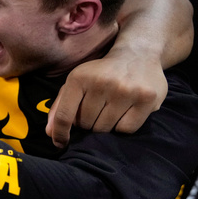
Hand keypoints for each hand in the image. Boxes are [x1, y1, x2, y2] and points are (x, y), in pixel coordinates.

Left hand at [46, 51, 166, 147]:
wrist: (138, 55)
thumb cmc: (101, 73)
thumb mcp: (76, 82)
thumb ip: (60, 107)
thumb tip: (51, 133)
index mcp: (79, 78)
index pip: (64, 115)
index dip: (60, 133)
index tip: (60, 143)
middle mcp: (102, 83)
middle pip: (86, 124)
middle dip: (86, 123)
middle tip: (95, 112)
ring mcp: (126, 91)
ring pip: (105, 128)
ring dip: (104, 126)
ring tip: (109, 111)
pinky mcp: (147, 99)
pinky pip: (126, 129)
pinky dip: (121, 127)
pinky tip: (123, 113)